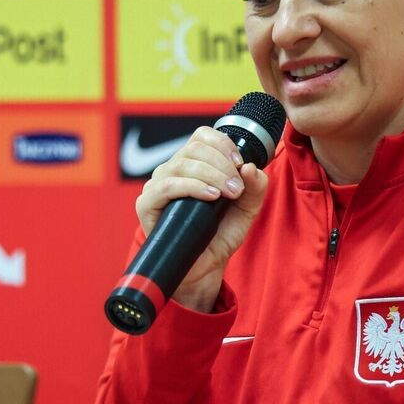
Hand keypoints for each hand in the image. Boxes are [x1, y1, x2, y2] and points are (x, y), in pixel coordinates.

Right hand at [134, 126, 269, 312]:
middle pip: (195, 147)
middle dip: (222, 164)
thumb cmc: (220, 234)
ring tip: (229, 193)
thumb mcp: (247, 209)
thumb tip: (251, 167)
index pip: (203, 136)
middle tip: (238, 187)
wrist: (205, 267)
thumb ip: (256, 188)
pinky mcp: (148, 204)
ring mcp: (158, 185)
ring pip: (182, 164)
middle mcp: (174, 169)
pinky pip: (167, 186)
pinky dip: (192, 187)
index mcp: (194, 163)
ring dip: (212, 174)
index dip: (223, 143)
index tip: (240, 163)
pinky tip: (211, 196)